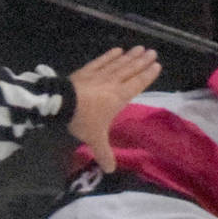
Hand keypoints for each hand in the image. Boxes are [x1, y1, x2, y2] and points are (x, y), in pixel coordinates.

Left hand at [67, 46, 158, 171]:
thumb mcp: (94, 139)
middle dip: (142, 61)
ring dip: (130, 56)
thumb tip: (110, 170)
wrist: (61, 104)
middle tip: (152, 52)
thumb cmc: (82, 120)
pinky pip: (101, 61)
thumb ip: (103, 153)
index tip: (156, 65)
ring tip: (140, 48)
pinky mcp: (86, 71)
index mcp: (119, 97)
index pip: (137, 84)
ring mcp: (99, 75)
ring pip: (118, 63)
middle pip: (130, 70)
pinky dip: (109, 55)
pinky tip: (116, 50)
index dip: (147, 75)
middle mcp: (113, 83)